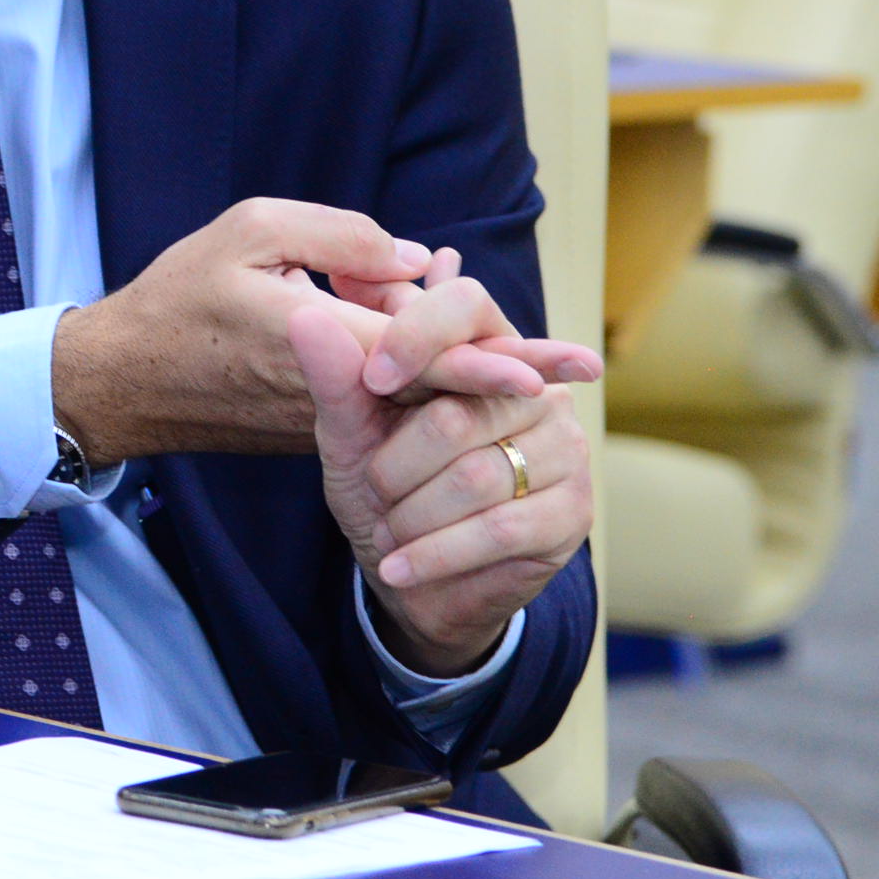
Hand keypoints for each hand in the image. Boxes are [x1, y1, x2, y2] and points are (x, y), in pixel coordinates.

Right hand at [51, 200, 591, 462]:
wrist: (125, 382)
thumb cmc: (181, 296)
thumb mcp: (251, 232)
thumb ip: (342, 238)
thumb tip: (421, 263)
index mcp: (321, 344)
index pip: (427, 359)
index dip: (494, 362)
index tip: (557, 368)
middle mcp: (335, 393)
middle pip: (440, 385)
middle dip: (510, 373)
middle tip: (581, 368)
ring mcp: (326, 416)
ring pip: (412, 392)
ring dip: (459, 364)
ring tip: (513, 337)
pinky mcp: (314, 422)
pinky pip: (382, 398)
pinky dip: (417, 369)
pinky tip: (432, 328)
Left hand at [285, 291, 596, 676]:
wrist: (415, 574)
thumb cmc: (385, 484)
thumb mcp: (351, 429)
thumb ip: (336, 375)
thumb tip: (306, 317)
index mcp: (487, 346)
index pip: (466, 304)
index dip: (415, 337)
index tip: (375, 380)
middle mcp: (539, 390)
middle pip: (457, 413)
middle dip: (394, 467)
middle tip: (376, 490)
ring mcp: (565, 450)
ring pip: (474, 477)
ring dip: (411, 517)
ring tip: (390, 531)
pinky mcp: (571, 513)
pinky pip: (497, 530)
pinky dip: (434, 554)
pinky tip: (398, 568)